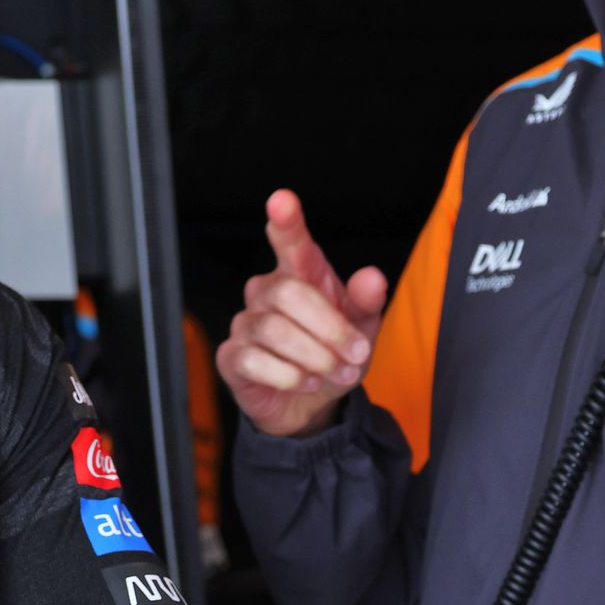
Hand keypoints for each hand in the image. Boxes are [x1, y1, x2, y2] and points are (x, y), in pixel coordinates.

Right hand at [217, 189, 388, 437]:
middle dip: (329, 328)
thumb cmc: (333, 353)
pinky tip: (306, 382)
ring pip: (275, 330)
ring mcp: (245, 322)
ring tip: (336, 372)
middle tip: (356, 354)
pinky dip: (288, 375)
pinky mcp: (231, 356)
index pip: (291, 241)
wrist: (312, 404)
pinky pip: (254, 359)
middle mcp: (267, 291)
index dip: (286, 221)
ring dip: (315, 357)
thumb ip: (367, 301)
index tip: (282, 200)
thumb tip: (372, 277)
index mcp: (301, 273)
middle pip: (289, 292)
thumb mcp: (363, 328)